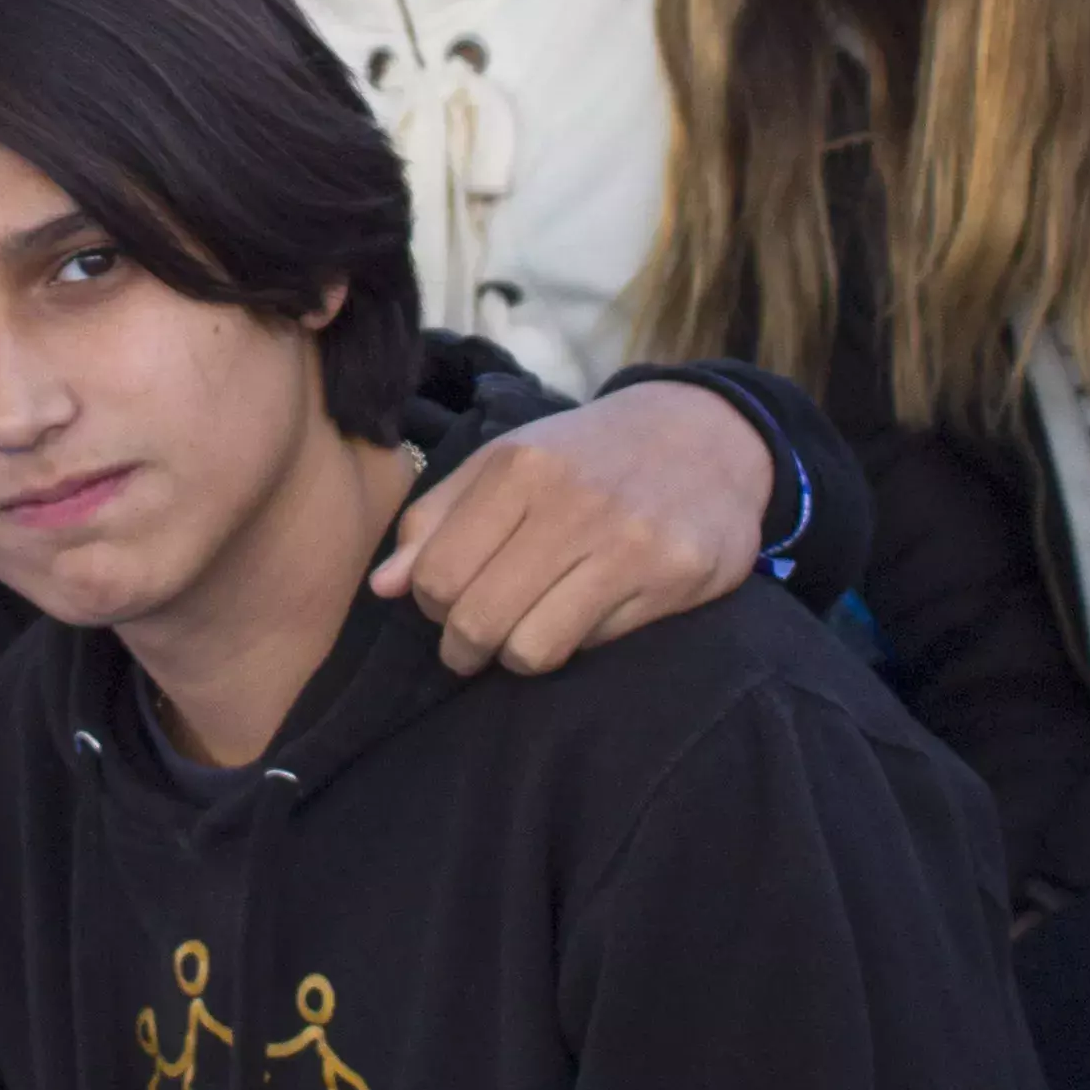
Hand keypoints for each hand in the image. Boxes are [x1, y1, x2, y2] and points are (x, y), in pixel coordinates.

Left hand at [374, 378, 773, 674]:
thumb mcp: (505, 463)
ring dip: (516, 654)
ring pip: (531, 648)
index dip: (430, 605)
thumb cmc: (586, 456)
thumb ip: (438, 520)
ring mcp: (627, 542)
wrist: (705, 434)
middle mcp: (571, 502)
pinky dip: (576, 642)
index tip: (446, 603)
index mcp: (518, 467)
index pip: (437, 574)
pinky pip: (593, 644)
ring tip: (525, 633)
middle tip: (473, 642)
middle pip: (478, 620)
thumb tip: (384, 587)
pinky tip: (584, 613)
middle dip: (463, 646)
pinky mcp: (674, 576)